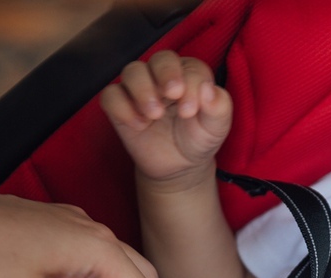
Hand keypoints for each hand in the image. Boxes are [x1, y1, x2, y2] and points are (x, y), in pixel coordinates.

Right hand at [101, 51, 232, 184]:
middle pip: (160, 59)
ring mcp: (140, 89)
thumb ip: (219, 107)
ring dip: (142, 89)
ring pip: (132, 71)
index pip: (190, 68)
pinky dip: (121, 107)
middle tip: (172, 95)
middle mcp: (163, 76)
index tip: (190, 110)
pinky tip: (138, 125)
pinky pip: (111, 96)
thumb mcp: (216, 127)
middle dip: (166, 74)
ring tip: (154, 115)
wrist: (179, 166)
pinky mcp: (121, 106)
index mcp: (190, 75)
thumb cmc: (198, 138)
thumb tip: (209, 89)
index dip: (191, 84)